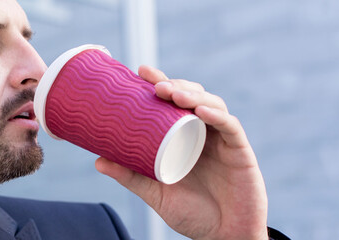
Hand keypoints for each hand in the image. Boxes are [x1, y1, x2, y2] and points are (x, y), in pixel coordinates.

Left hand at [95, 66, 268, 239]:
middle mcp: (204, 133)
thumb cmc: (193, 215)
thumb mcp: (155, 193)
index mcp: (185, 137)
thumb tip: (97, 160)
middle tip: (153, 82)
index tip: (139, 72)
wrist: (223, 239)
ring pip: (212, 104)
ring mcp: (223, 141)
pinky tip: (200, 110)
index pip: (173, 103)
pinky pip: (230, 127)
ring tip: (171, 93)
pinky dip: (216, 115)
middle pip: (192, 97)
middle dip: (174, 84)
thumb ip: (131, 176)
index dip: (159, 83)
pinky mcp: (240, 152)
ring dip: (192, 94)